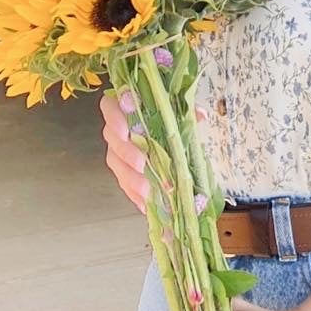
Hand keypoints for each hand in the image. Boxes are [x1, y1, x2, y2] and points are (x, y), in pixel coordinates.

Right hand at [100, 93, 205, 213]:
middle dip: (126, 152)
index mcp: (126, 106)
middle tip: (141, 163)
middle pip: (112, 138)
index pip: (110, 107)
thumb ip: (186, 111)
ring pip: (116, 163)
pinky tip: (146, 203)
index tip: (125, 131)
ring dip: (130, 178)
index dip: (114, 118)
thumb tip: (200, 116)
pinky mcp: (124, 171)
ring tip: (146, 189)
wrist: (170, 134)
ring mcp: (118, 150)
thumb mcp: (179, 111)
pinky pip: (124, 183)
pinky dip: (135, 194)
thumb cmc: (170, 118)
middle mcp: (118, 128)